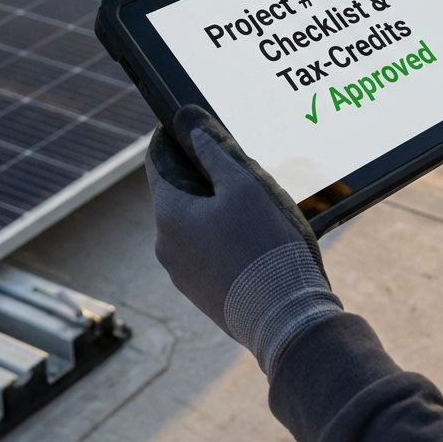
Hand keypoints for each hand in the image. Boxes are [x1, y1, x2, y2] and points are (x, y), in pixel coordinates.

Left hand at [146, 104, 341, 378]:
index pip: (158, 162)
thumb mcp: (245, 185)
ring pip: (192, 224)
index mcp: (169, 214)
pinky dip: (221, 236)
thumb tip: (190, 127)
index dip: (173, 139)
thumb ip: (214, 151)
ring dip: (214, 209)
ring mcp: (181, 273)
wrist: (284, 316)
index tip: (189, 126)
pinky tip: (252, 236)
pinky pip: (204, 251)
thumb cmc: (265, 244)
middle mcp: (165, 246)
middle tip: (237, 165)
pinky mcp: (200, 292)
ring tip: (253, 205)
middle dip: (203, 176)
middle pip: (177, 193)